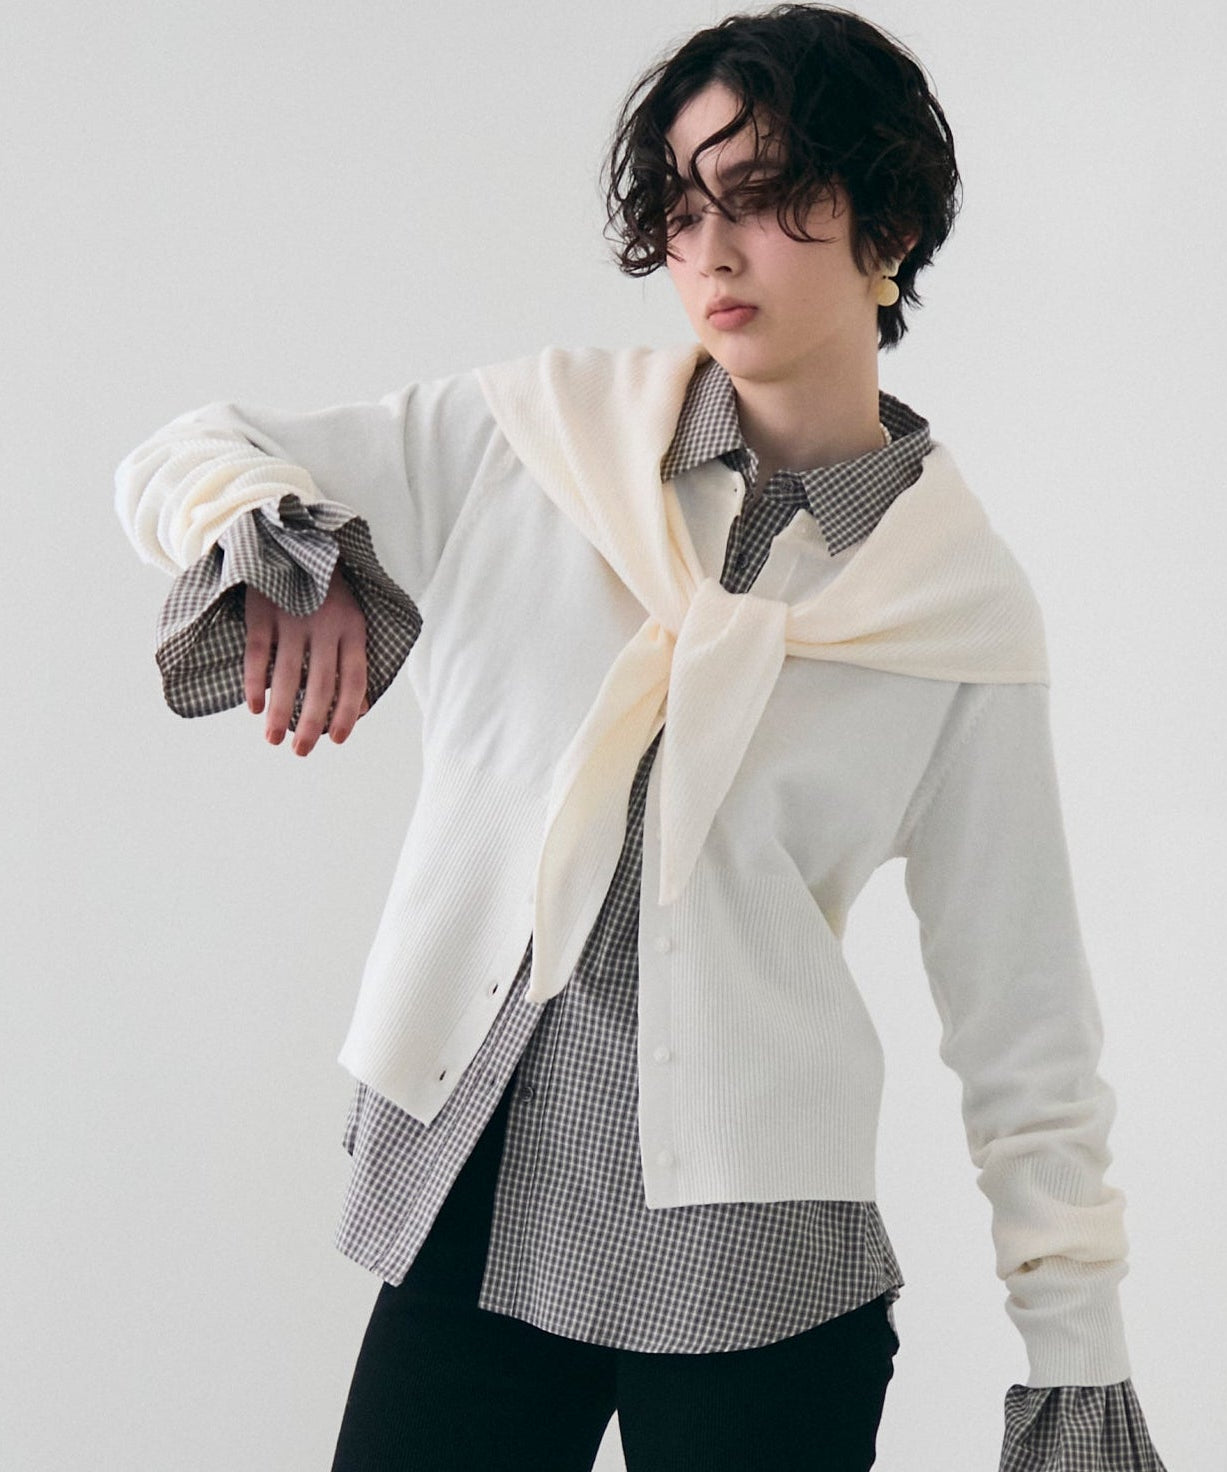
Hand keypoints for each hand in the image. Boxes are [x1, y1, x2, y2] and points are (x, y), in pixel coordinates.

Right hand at [243, 566, 370, 755]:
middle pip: (320, 683)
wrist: (292, 542)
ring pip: (286, 674)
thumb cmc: (325, 594)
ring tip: (274, 739)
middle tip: (302, 751)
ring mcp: (292, 617)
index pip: (354, 678)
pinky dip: (254, 682)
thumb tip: (361, 710)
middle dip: (311, 723)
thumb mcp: (350, 619)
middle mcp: (324, 624)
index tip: (337, 739)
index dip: (347, 712)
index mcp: (352, 627)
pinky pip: (258, 652)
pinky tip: (254, 707)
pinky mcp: (261, 610)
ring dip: (280, 712)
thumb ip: (352, 659)